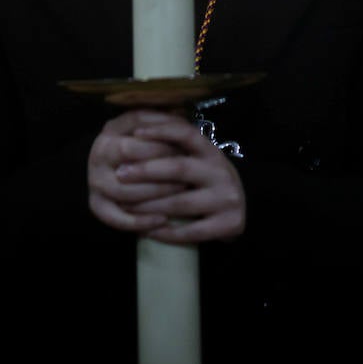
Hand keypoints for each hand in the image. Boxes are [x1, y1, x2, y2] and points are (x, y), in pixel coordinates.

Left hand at [88, 109, 245, 243]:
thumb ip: (177, 148)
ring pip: (180, 202)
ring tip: (124, 205)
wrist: (243, 208)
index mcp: (211, 151)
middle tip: (119, 174)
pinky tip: (146, 231)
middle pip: (179, 167)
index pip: (187, 133)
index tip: (135, 133)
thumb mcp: (199, 159)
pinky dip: (165, 233)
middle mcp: (221, 171)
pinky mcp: (229, 224)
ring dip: (148, 205)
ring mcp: (227, 198)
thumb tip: (137, 132)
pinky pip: (190, 231)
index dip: (162, 131)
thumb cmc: (209, 180)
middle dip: (146, 171)